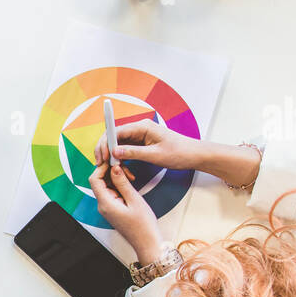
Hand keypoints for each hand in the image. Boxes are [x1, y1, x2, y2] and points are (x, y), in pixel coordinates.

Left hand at [88, 162, 163, 264]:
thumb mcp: (134, 200)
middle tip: (125, 168)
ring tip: (130, 177)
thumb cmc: (143, 226)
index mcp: (106, 204)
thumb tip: (114, 168)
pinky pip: (111, 193)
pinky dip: (118, 186)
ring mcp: (107, 208)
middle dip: (110, 172)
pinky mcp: (113, 209)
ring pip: (106, 187)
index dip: (102, 168)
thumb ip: (122, 183)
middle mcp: (103, 206)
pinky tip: (129, 184)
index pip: (94, 180)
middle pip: (99, 182)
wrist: (147, 243)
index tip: (113, 161)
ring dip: (116, 179)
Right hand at [96, 121, 260, 188]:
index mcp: (143, 126)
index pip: (116, 131)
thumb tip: (114, 152)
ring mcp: (140, 135)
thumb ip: (133, 153)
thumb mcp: (155, 155)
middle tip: (100, 164)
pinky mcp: (142, 143)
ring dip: (112, 156)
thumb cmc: (179, 153)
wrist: (195, 154)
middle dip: (105, 150)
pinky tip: (121, 169)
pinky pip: (126, 149)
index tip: (102, 158)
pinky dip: (121, 158)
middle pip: (114, 136)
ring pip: (118, 144)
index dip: (105, 144)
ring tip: (111, 170)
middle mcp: (140, 128)